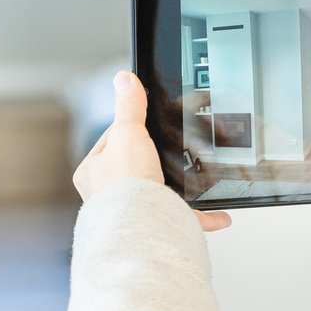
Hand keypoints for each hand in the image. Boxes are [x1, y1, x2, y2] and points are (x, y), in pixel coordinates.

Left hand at [74, 72, 232, 232]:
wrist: (142, 230)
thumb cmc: (126, 188)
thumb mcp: (128, 133)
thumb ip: (129, 106)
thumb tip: (124, 79)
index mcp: (94, 172)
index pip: (113, 139)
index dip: (133, 128)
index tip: (148, 123)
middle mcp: (108, 196)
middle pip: (137, 166)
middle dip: (156, 160)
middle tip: (170, 151)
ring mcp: (134, 212)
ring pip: (158, 193)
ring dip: (176, 188)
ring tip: (190, 177)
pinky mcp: (158, 227)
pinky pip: (183, 219)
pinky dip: (202, 216)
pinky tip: (217, 214)